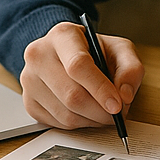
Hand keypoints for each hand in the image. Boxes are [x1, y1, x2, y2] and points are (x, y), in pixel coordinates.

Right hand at [20, 21, 144, 128]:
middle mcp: (39, 55)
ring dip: (92, 120)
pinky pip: (57, 124)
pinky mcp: (29, 102)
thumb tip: (125, 96)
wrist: (68, 53)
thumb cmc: (94, 51)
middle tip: (117, 114)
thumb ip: (130, 68)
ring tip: (105, 112)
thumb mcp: (119, 49)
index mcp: (62, 35)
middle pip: (71, 94)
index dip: (100, 89)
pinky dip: (79, 124)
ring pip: (65, 114)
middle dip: (100, 111)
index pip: (78, 65)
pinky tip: (87, 113)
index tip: (118, 105)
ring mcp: (30, 80)